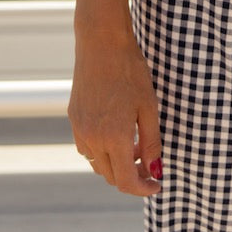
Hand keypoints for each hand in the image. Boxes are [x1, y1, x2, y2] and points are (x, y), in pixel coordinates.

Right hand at [70, 29, 162, 197]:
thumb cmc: (130, 71)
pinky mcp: (73, 118)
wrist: (101, 42)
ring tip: (136, 146)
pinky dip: (102, 151)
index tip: (157, 184)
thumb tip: (154, 170)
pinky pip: (87, 148)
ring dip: (116, 165)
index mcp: (113, 137)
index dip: (143, 188)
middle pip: (110, 176)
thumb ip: (151, 142)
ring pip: (97, 164)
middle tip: (150, 165)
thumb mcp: (149, 106)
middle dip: (132, 177)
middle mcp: (92, 138)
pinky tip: (116, 134)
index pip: (125, 181)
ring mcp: (79, 129)